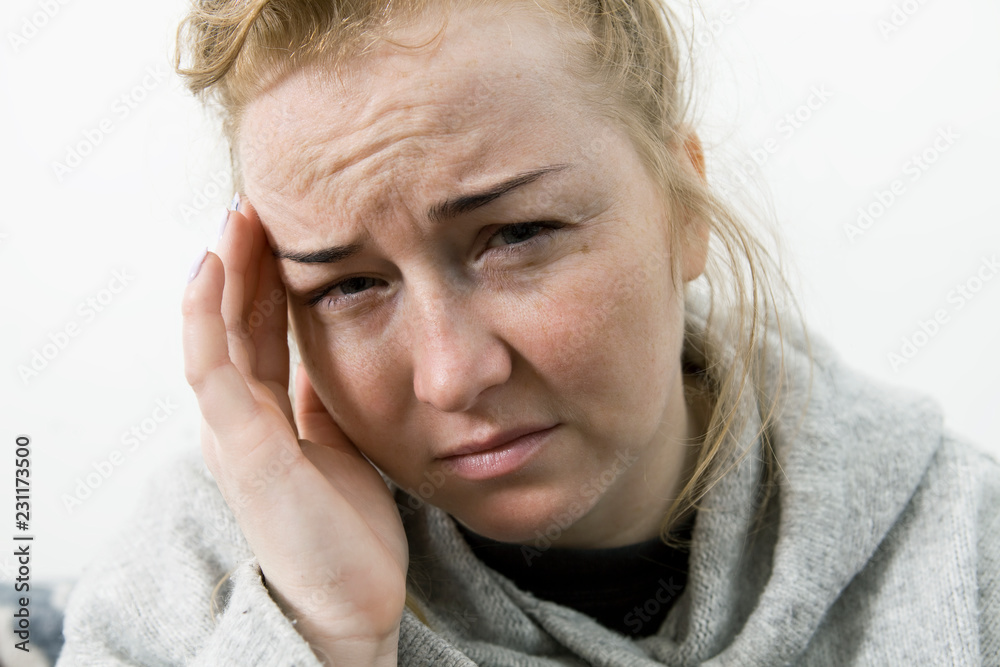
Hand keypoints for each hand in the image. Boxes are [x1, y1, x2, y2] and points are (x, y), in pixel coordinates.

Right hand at [182, 200, 405, 663]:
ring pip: (215, 335)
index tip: (279, 229)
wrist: (349, 602)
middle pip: (234, 323)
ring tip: (233, 217)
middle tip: (253, 204)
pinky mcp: (243, 450)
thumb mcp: (336, 445)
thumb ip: (319, 402)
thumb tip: (325, 356)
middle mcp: (240, 419)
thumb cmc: (343, 530)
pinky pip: (214, 372)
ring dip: (222, 273)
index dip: (265, 280)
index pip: (259, 332)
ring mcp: (234, 433)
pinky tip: (210, 270)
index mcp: (265, 417)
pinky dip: (205, 318)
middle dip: (244, 262)